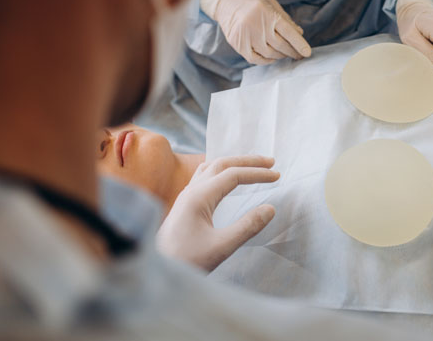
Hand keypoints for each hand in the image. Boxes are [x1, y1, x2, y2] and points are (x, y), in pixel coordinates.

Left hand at [156, 155, 279, 271]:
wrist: (154, 270)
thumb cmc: (186, 261)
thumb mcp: (221, 247)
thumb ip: (247, 226)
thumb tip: (271, 208)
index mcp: (199, 196)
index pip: (233, 175)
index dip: (257, 173)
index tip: (278, 176)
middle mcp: (191, 190)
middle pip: (222, 164)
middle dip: (248, 161)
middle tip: (271, 162)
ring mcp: (185, 196)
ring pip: (211, 167)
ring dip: (234, 163)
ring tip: (252, 166)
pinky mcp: (184, 204)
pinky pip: (204, 176)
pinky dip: (221, 170)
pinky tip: (227, 179)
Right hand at [200, 0, 311, 64]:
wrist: (226, 2)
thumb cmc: (253, 2)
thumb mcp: (272, 4)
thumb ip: (286, 20)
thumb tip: (299, 34)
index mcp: (268, 13)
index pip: (288, 32)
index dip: (299, 44)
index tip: (307, 53)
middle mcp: (257, 25)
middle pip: (280, 45)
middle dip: (292, 52)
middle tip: (299, 55)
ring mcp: (246, 36)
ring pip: (270, 53)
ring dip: (280, 56)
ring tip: (285, 54)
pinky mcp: (238, 44)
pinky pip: (255, 59)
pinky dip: (266, 60)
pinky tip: (272, 57)